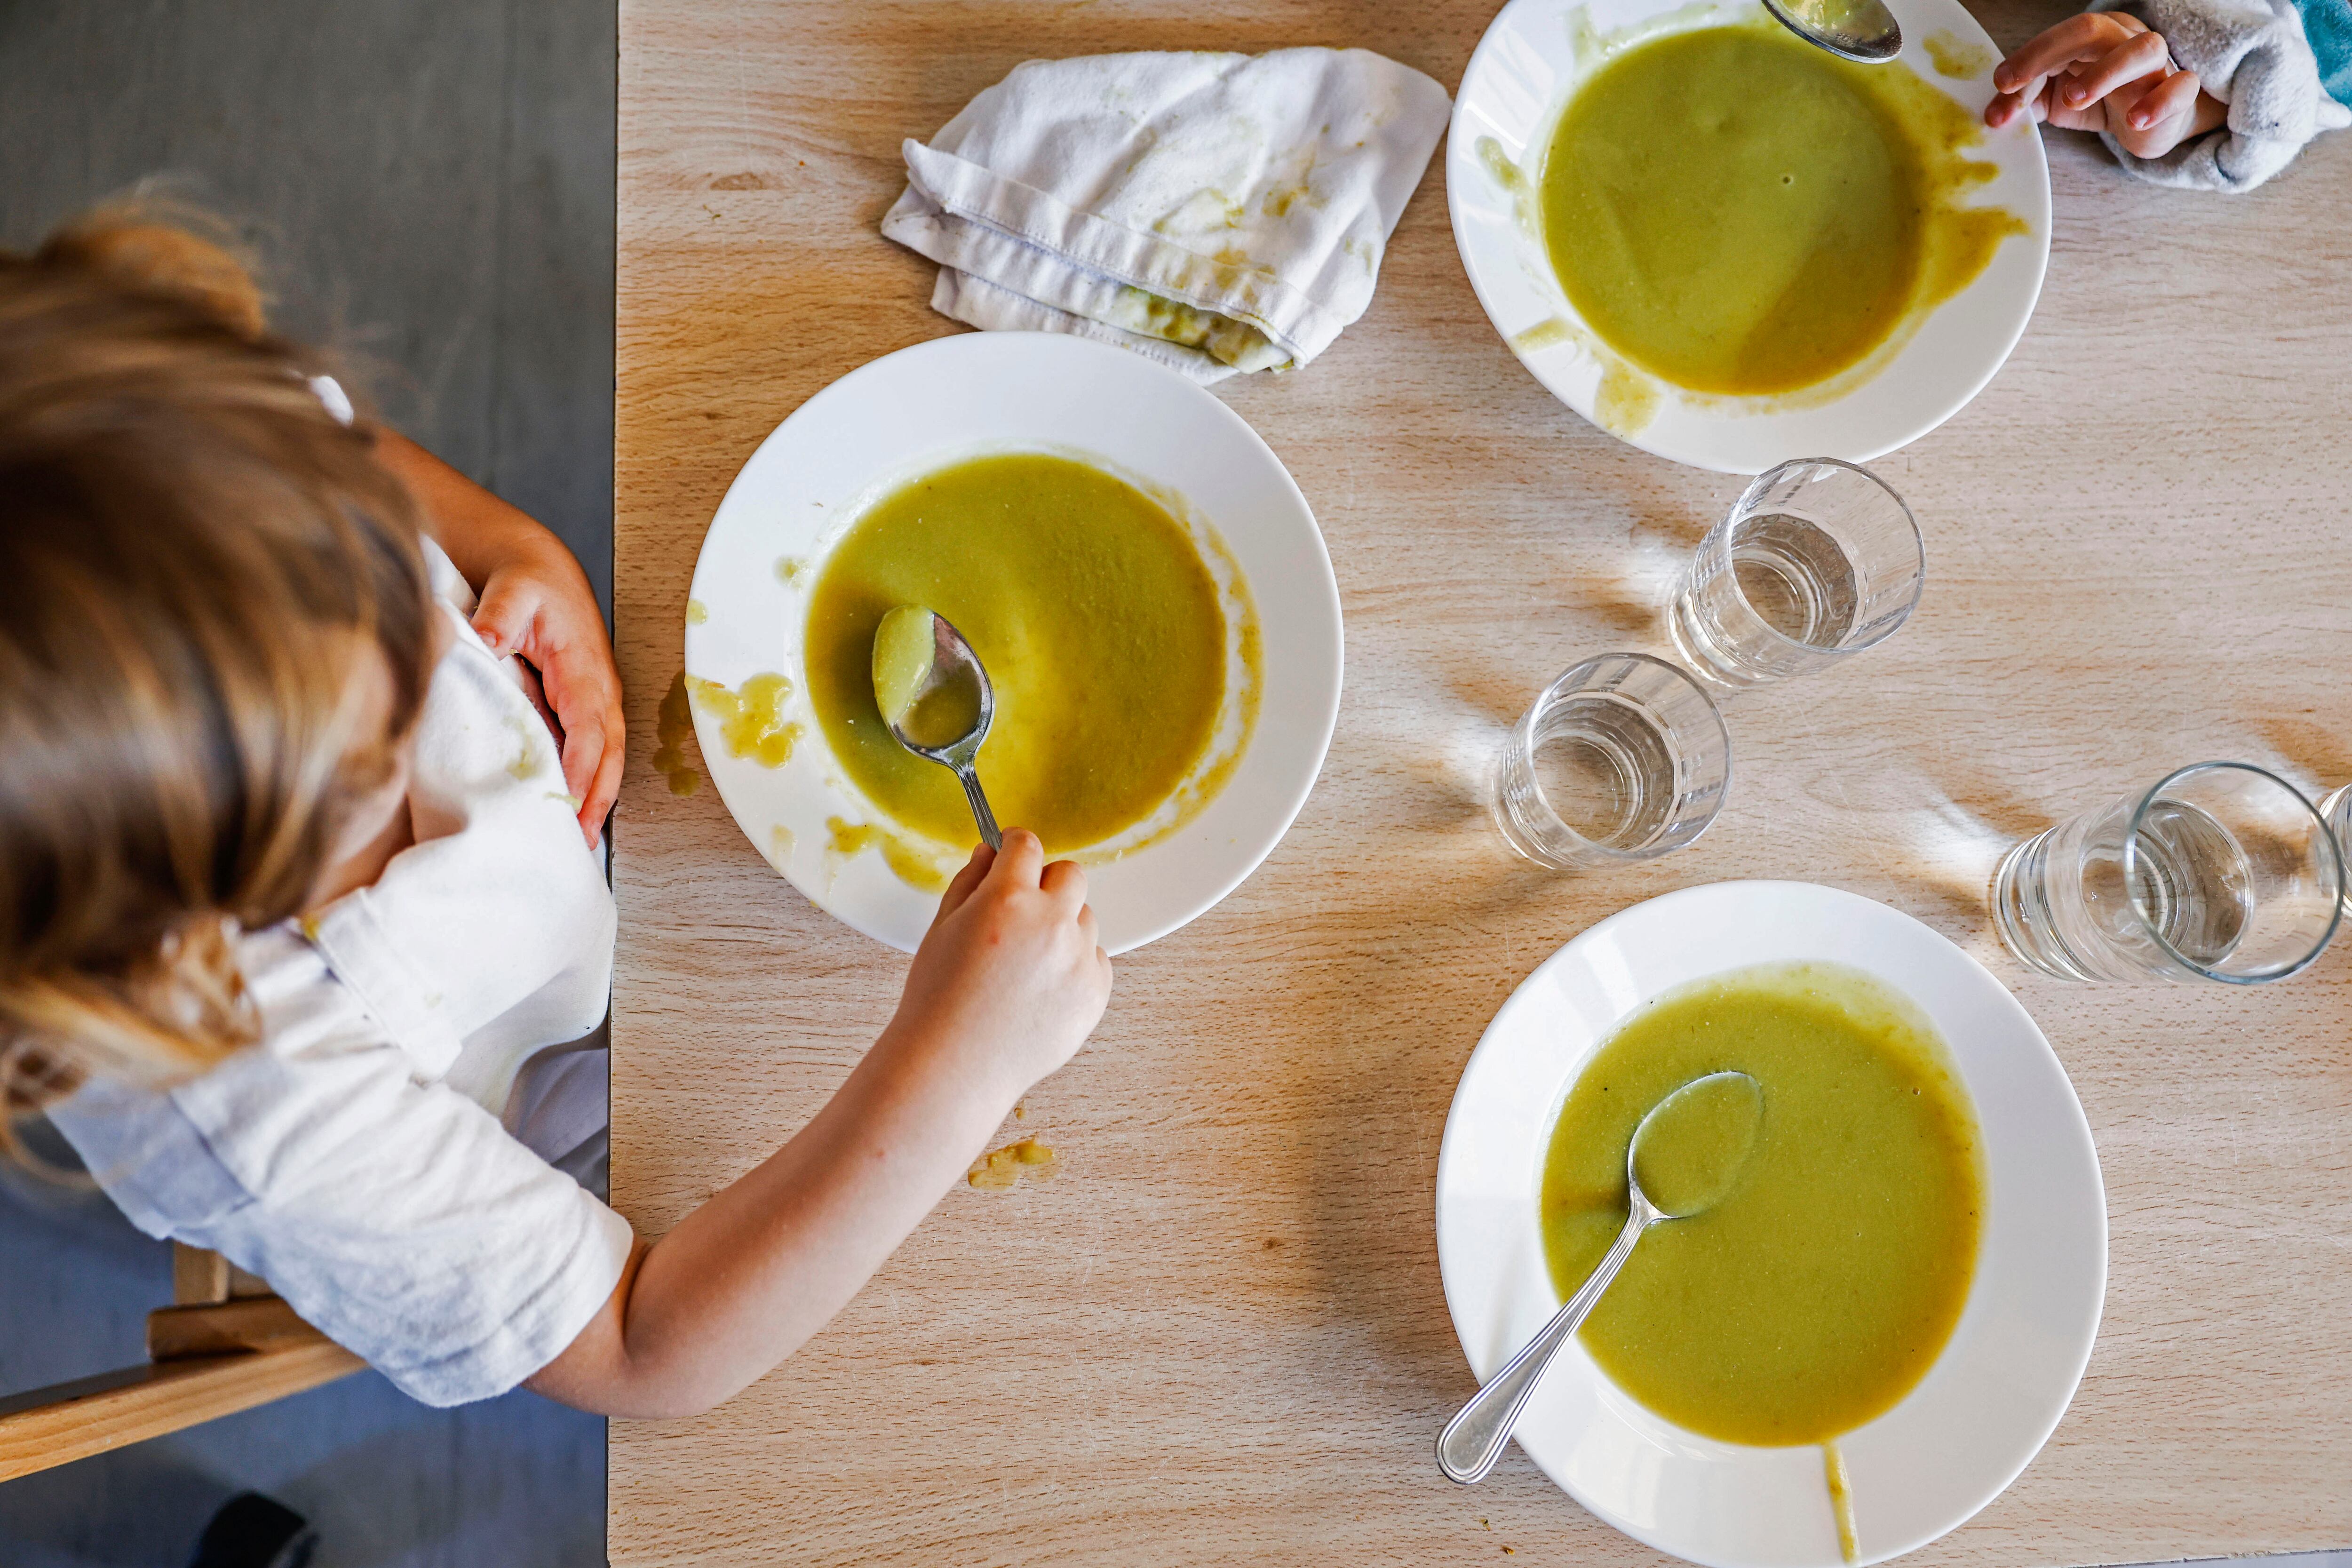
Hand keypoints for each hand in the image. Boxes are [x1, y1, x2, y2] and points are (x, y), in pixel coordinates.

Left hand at [372, 431, 621, 843]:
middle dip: (598, 801)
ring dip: (597, 800)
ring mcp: (595, 703)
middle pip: (607, 757)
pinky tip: (571, 810)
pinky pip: (592, 753)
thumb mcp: (512, 591)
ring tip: (580, 841)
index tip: (569, 807)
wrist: (539, 569)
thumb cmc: (527, 583)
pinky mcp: (583, 708)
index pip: (588, 732)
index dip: (581, 772)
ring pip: (605, 760)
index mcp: (585, 672)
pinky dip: (589, 785)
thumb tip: (492, 642)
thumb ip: (501, 617)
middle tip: (580, 843)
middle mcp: (599, 693)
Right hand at [886, 830, 1112, 1101]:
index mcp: (1008, 899)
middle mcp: (1052, 923)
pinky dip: (1075, 965)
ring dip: (1062, 926)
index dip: (1014, 846)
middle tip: (1020, 910)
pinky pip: (1096, 959)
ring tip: (1025, 963)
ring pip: (1085, 918)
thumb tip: (991, 853)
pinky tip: (1042, 988)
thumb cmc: (939, 1000)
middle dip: (1046, 882)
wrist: (956, 1065)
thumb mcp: (941, 928)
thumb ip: (970, 882)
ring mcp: (1079, 959)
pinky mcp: (1096, 992)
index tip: (1010, 854)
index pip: (1026, 845)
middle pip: (1070, 874)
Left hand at [1986, 12, 2225, 158]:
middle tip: (2019, 85)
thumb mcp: (2056, 100)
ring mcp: (2157, 64)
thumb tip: (1993, 115)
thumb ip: (2026, 102)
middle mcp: (2125, 40)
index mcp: (2094, 37)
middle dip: (2051, 53)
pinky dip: (2159, 101)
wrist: (2151, 121)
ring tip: (2075, 98)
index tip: (2000, 84)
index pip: (2059, 36)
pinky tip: (2134, 120)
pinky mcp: (2179, 92)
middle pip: (2093, 29)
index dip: (2029, 57)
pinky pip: (2180, 86)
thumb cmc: (2102, 101)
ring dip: (2105, 72)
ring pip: (2142, 49)